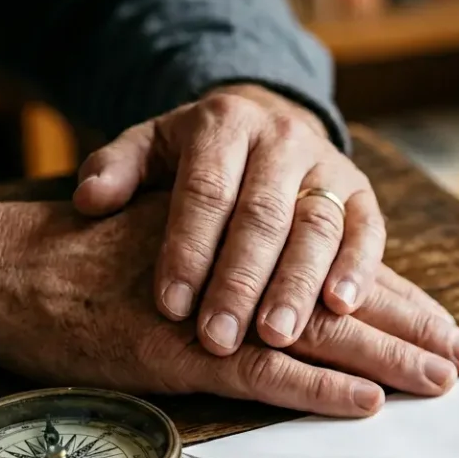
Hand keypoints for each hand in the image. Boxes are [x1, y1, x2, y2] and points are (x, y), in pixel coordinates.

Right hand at [0, 192, 458, 416]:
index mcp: (247, 248)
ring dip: (387, 361)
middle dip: (414, 331)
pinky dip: (317, 391)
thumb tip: (296, 295)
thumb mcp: (174, 242)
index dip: (399, 301)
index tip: (447, 325)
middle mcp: (241, 274)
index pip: (340, 273)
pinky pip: (263, 377)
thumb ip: (235, 262)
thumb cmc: (88, 261)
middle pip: (348, 304)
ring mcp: (214, 314)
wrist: (7, 268)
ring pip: (320, 339)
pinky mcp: (181, 355)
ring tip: (442, 380)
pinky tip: (364, 404)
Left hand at [71, 84, 382, 357]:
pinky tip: (342, 307)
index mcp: (224, 124)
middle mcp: (282, 139)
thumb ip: (116, 169)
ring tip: (277, 335)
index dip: (188, 249)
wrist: (269, 121)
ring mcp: (328, 165)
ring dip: (298, 285)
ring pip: (318, 226)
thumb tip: (90, 200)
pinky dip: (358, 269)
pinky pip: (368, 230)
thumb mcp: (150, 146)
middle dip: (240, 280)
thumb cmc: (200, 154)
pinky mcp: (363, 192)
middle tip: (219, 336)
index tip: (171, 306)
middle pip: (263, 214)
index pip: (205, 191)